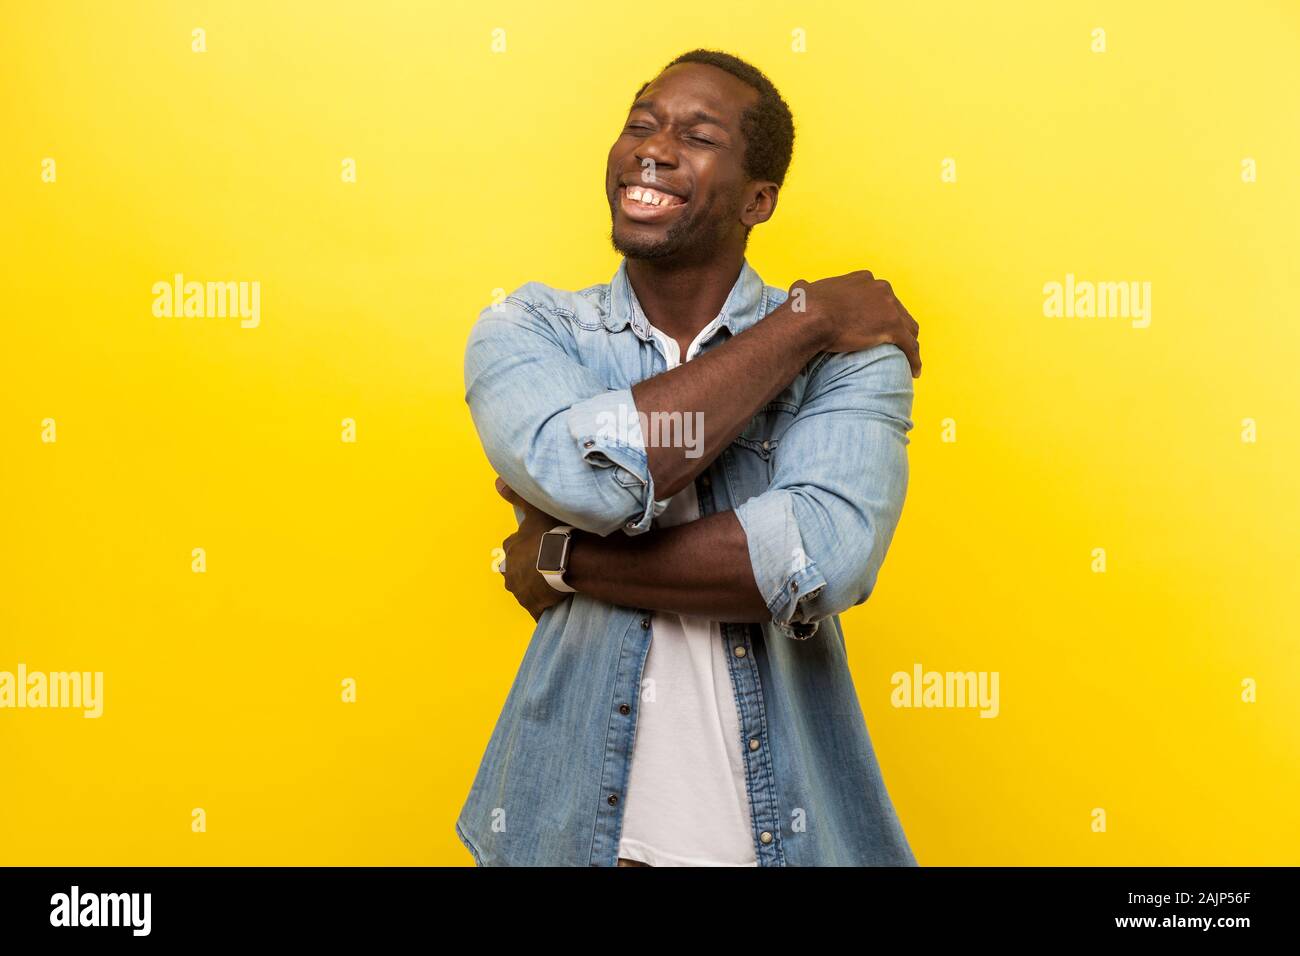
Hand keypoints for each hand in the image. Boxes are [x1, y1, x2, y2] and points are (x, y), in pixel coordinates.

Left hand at [494, 476, 569, 620]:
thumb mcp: (535, 508)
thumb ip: (517, 495)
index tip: (537, 545)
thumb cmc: (550, 533)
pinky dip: (543, 607)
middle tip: (544, 566)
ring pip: (524, 589)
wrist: (564, 558)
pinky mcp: (532, 605)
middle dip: (526, 569)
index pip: (512, 547)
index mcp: (511, 548)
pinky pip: (537, 609)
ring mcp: (520, 590)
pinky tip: (552, 605)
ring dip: (534, 587)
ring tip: (551, 583)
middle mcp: (510, 571)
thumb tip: (497, 482)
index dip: (524, 546)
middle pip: (515, 570)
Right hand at [789, 271, 921, 376]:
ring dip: (909, 342)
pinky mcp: (893, 326)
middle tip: (894, 343)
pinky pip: (910, 345)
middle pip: (898, 309)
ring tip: (908, 358)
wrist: (811, 317)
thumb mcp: (804, 289)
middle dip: (898, 326)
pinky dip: (914, 359)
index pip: (881, 295)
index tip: (878, 323)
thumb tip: (799, 288)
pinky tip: (915, 372)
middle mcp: (880, 288)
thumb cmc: (805, 306)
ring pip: (909, 327)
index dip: (881, 310)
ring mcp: (889, 307)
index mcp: (863, 280)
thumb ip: (806, 288)